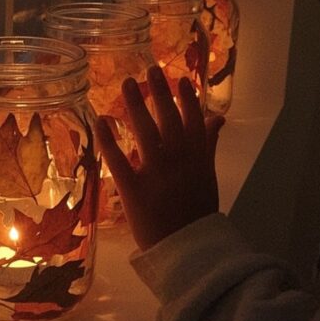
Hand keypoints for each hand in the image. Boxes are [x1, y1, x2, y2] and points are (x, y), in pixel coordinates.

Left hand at [96, 65, 224, 251]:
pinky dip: (109, 138)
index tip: (180, 78)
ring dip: (136, 104)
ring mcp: (156, 173)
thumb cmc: (196, 214)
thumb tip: (218, 117)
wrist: (187, 252)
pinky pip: (118, 159)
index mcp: (198, 158)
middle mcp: (178, 160)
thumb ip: (208, 144)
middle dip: (160, 92)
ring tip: (127, 82)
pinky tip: (102, 119)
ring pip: (145, 131)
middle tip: (150, 68)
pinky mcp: (133, 188)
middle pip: (168, 118)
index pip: (194, 120)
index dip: (187, 98)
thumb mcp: (208, 176)